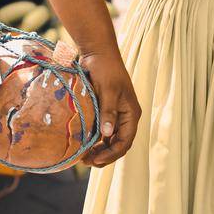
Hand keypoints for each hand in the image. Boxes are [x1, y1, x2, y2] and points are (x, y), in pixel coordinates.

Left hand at [77, 46, 141, 167]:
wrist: (97, 52)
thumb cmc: (105, 68)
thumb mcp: (108, 89)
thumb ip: (108, 111)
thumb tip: (107, 134)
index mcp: (131, 114)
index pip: (125, 142)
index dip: (111, 154)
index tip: (95, 159)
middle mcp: (124, 117)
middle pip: (117, 144)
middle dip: (103, 155)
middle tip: (85, 162)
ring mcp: (114, 115)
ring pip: (108, 140)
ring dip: (97, 150)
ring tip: (82, 157)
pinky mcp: (103, 111)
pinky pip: (100, 131)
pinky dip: (92, 140)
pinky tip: (81, 144)